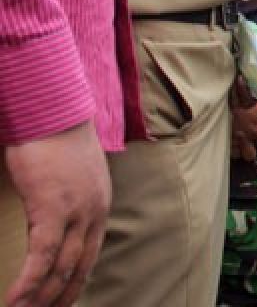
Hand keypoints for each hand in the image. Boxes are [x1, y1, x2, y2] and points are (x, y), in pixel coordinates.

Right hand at [4, 121, 109, 306]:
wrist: (53, 112)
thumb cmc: (56, 139)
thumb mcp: (72, 174)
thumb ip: (69, 197)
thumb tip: (53, 216)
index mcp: (99, 205)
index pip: (90, 254)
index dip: (75, 282)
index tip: (63, 302)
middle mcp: (94, 212)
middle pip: (79, 268)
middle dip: (60, 298)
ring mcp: (77, 212)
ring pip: (61, 268)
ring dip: (41, 298)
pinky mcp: (53, 209)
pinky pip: (42, 257)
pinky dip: (28, 283)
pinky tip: (15, 301)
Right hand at [229, 75, 256, 161]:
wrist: (222, 96)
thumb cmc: (241, 98)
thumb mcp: (256, 102)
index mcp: (255, 129)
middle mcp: (244, 138)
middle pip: (250, 156)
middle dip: (250, 152)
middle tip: (248, 145)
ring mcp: (231, 140)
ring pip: (236, 156)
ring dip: (237, 151)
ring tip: (236, 144)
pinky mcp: (219, 140)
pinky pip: (224, 151)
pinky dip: (226, 148)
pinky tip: (227, 141)